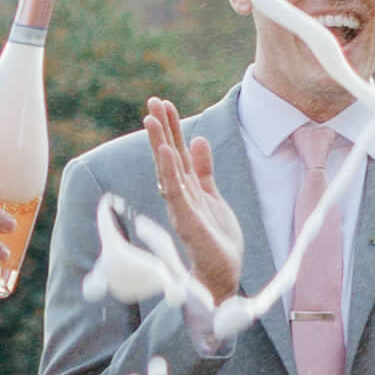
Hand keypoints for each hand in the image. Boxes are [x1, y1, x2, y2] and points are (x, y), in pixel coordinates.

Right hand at [134, 99, 258, 300]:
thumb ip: (204, 169)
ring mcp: (182, 207)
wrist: (222, 274)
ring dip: (160, 144)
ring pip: (167, 170)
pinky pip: (175, 192)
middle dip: (161, 128)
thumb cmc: (215, 239)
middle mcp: (180, 195)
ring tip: (152, 118)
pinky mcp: (187, 221)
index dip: (170, 128)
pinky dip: (169, 172)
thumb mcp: (212, 195)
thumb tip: (198, 139)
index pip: (176, 152)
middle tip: (153, 101)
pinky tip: (165, 153)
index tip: (163, 103)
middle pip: (168, 156)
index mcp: (187, 188)